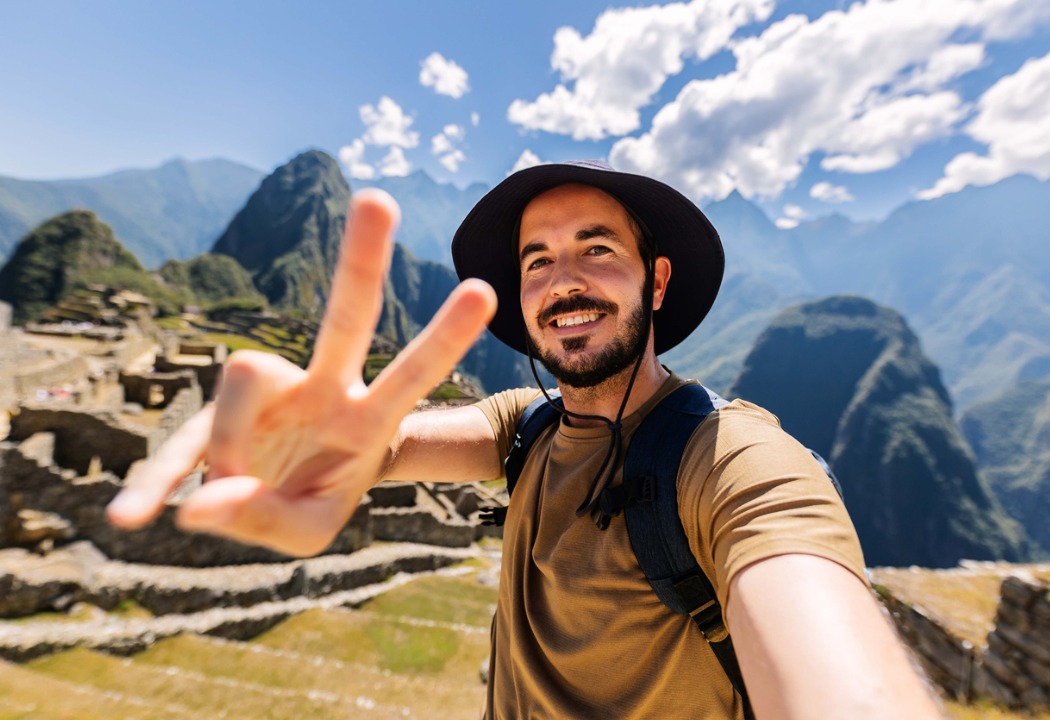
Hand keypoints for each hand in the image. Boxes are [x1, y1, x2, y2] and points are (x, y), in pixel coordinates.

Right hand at [106, 189, 496, 555]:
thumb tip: (197, 504)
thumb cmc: (309, 503)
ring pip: (243, 373)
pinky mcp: (213, 414)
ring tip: (215, 505)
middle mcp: (320, 389)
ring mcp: (267, 392)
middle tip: (379, 199)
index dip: (442, 338)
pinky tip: (127, 518)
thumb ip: (264, 519)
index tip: (484, 291)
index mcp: (364, 420)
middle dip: (361, 262)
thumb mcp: (306, 533)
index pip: (409, 376)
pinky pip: (181, 438)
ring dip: (228, 445)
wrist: (271, 500)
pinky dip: (153, 480)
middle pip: (346, 318)